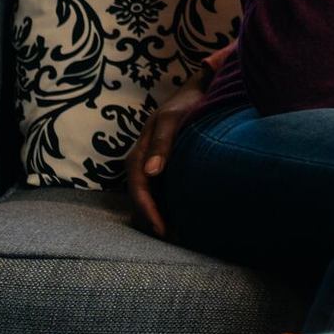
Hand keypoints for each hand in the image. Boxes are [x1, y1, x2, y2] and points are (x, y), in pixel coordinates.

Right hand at [125, 71, 210, 237]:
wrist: (195, 93)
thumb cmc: (184, 105)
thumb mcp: (172, 119)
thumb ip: (162, 142)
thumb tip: (151, 172)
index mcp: (139, 153)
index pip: (138, 187)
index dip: (147, 210)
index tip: (162, 229)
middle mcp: (142, 163)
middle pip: (141, 198)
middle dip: (152, 219)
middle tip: (172, 239)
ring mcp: (152, 167)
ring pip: (150, 198)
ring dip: (159, 216)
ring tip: (177, 236)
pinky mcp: (164, 169)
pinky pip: (161, 193)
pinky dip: (167, 207)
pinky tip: (181, 218)